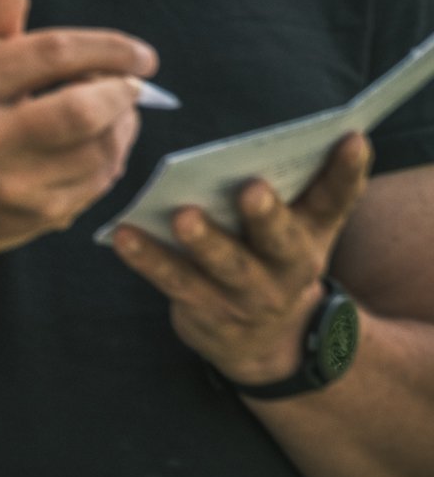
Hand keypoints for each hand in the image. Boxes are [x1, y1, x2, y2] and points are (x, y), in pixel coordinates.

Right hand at [0, 0, 152, 264]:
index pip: (48, 54)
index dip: (105, 47)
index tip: (137, 51)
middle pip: (82, 111)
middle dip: (120, 90)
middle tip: (130, 80)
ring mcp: (14, 185)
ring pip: (102, 147)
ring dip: (122, 121)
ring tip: (110, 107)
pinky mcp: (40, 217)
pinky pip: (102, 179)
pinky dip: (112, 153)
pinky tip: (96, 141)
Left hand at [110, 133, 370, 386]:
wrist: (268, 343)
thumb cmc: (272, 255)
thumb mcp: (298, 226)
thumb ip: (294, 183)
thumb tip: (285, 133)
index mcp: (312, 232)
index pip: (336, 198)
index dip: (347, 170)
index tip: (352, 137)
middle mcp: (289, 266)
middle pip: (281, 239)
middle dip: (267, 215)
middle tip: (252, 190)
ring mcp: (250, 295)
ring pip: (226, 266)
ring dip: (204, 241)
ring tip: (182, 216)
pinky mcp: (209, 311)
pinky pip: (176, 282)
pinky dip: (148, 259)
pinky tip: (124, 235)